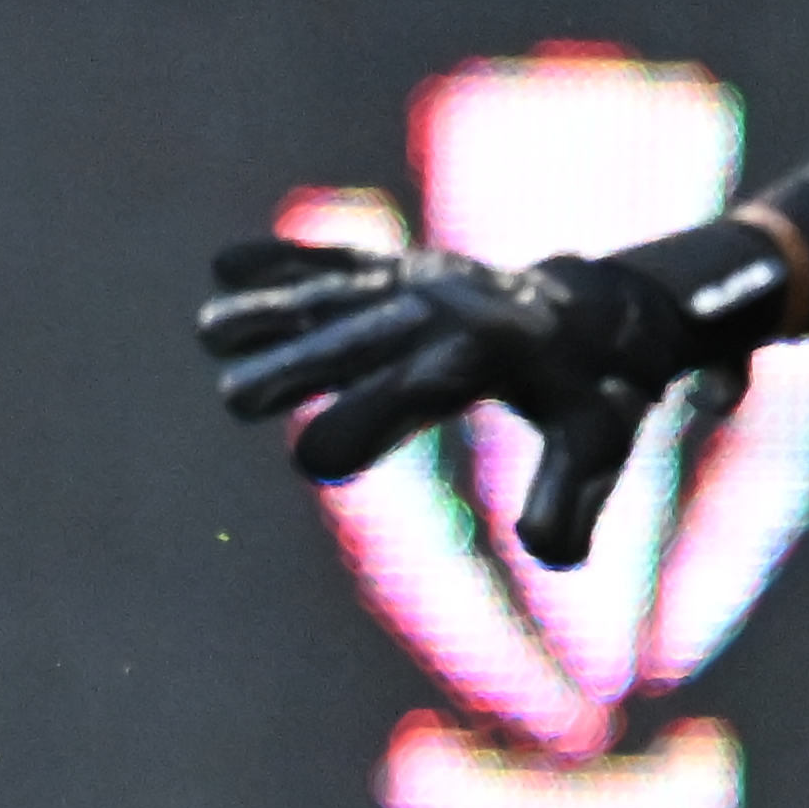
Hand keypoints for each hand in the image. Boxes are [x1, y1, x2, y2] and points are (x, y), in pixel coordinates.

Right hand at [194, 238, 705, 565]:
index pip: (414, 390)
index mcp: (486, 356)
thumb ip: (571, 499)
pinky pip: (334, 258)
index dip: (364, 421)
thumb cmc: (591, 394)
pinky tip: (226, 265)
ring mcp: (412, 284)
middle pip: (354, 340)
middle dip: (295, 367)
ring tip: (211, 332)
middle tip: (234, 399)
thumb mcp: (597, 447)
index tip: (309, 460)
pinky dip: (284, 260)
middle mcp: (440, 312)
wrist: (597, 308)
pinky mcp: (395, 268)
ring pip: (331, 295)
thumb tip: (542, 549)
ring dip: (271, 311)